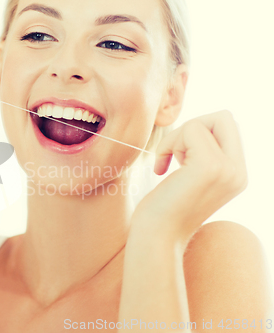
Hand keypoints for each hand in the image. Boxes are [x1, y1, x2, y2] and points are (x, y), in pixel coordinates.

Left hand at [131, 110, 247, 245]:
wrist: (156, 237)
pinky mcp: (209, 167)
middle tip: (174, 156)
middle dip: (191, 128)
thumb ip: (204, 155)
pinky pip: (191, 129)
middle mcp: (239, 172)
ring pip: (202, 123)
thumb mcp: (191, 179)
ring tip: (168, 165)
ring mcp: (228, 169)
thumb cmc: (164, 210)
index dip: (199, 132)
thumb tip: (198, 126)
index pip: (229, 127)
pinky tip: (160, 169)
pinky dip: (168, 144)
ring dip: (176, 139)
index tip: (179, 157)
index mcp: (237, 175)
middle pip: (224, 118)